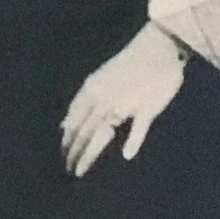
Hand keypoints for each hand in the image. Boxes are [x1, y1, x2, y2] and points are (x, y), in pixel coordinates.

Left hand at [60, 25, 189, 176]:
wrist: (157, 48)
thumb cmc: (129, 66)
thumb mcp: (99, 81)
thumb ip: (82, 104)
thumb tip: (63, 125)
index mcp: (91, 90)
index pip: (73, 120)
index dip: (66, 139)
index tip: (62, 156)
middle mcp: (104, 98)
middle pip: (83, 130)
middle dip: (73, 151)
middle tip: (68, 170)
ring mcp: (126, 103)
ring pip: (102, 132)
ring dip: (89, 153)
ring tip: (80, 170)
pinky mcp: (148, 107)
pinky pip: (139, 127)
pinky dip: (134, 141)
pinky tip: (127, 155)